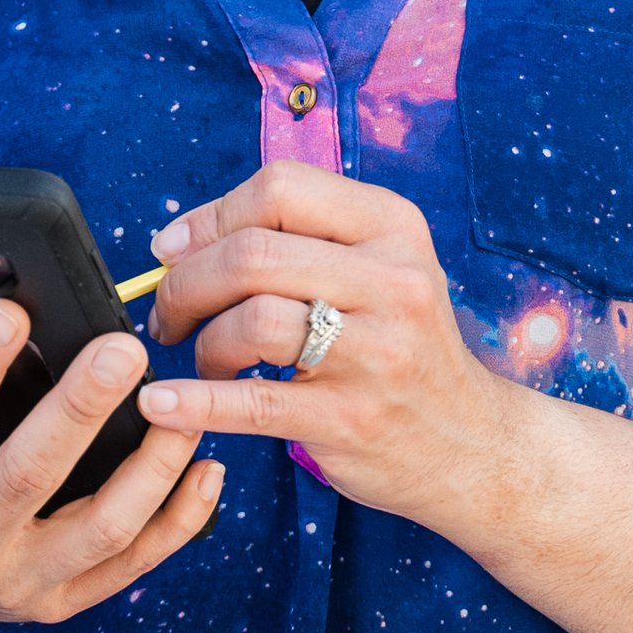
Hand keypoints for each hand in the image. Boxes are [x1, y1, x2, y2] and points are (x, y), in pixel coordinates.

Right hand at [0, 273, 222, 632]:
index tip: (10, 311)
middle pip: (27, 477)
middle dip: (78, 409)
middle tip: (122, 348)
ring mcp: (14, 582)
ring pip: (98, 528)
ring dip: (149, 468)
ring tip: (178, 405)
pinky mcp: (58, 601)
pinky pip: (131, 564)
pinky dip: (178, 521)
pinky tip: (205, 468)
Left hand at [137, 162, 521, 525]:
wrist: (470, 445)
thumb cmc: (400, 348)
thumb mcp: (379, 270)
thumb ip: (295, 240)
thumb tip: (177, 241)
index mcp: (392, 226)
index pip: (279, 188)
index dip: (210, 217)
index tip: (174, 251)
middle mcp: (392, 280)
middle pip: (252, 253)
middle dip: (186, 282)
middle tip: (170, 313)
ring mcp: (376, 353)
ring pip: (252, 320)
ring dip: (201, 341)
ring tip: (200, 359)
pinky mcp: (351, 419)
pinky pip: (252, 403)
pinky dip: (193, 403)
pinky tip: (162, 403)